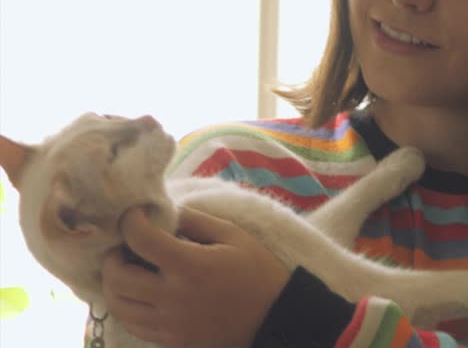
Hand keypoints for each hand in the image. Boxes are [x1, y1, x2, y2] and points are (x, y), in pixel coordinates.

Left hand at [102, 206, 290, 347]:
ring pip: (118, 305)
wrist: (275, 318)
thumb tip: (163, 212)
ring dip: (114, 283)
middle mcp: (173, 297)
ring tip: (128, 269)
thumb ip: (194, 220)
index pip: (140, 239)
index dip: (130, 220)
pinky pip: (133, 325)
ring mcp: (170, 324)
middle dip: (112, 256)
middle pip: (116, 276)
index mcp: (190, 266)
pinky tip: (141, 292)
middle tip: (125, 246)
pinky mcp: (172, 340)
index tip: (136, 214)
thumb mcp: (232, 235)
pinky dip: (127, 306)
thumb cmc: (257, 271)